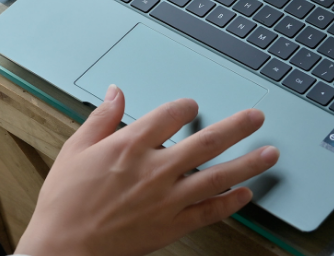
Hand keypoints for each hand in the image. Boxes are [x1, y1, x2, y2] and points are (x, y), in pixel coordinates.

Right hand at [17, 86, 278, 255]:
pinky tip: (246, 193)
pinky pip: (210, 212)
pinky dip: (231, 202)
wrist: (63, 246)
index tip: (191, 106)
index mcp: (129, 145)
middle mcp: (154, 169)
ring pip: (217, 176)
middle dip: (236, 127)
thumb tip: (116, 92)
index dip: (185, 107)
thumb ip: (102, 118)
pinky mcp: (172, 225)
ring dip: (248, 163)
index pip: (170, 115)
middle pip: (206, 141)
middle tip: (256, 117)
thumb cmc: (65, 200)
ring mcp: (167, 199)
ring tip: (270, 153)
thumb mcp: (75, 148)